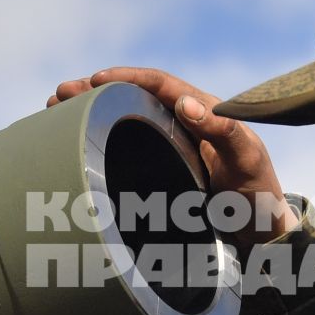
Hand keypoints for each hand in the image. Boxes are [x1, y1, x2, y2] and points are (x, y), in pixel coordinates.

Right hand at [48, 65, 297, 253]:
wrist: (261, 236)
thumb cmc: (259, 196)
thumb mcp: (248, 160)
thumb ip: (224, 130)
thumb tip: (186, 103)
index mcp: (205, 112)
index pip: (161, 85)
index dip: (127, 78)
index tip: (96, 79)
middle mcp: (183, 124)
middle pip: (133, 97)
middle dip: (94, 91)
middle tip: (60, 93)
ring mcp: (170, 147)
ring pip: (124, 121)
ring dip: (89, 112)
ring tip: (53, 110)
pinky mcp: (161, 171)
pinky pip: (126, 148)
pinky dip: (99, 141)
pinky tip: (73, 144)